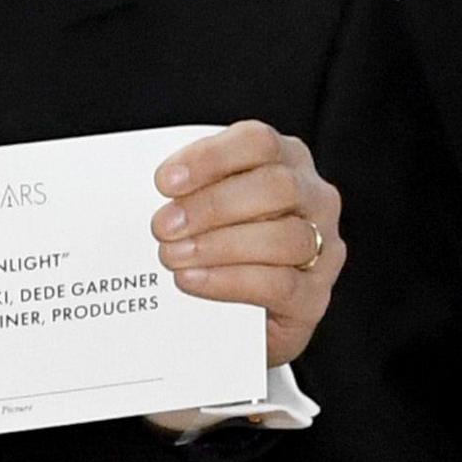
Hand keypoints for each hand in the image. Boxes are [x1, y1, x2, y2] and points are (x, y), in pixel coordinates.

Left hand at [152, 121, 342, 366]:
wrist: (231, 320)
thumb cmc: (212, 246)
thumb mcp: (200, 209)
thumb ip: (185, 193)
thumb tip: (138, 191)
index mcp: (285, 162)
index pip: (258, 142)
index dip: (210, 158)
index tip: (163, 182)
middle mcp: (314, 199)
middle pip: (276, 186)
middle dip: (212, 205)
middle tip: (161, 226)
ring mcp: (323, 248)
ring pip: (284, 237)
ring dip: (219, 245)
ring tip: (171, 257)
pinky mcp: (313, 297)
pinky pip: (280, 285)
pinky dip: (229, 281)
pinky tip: (191, 280)